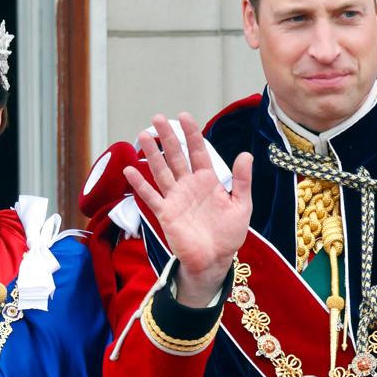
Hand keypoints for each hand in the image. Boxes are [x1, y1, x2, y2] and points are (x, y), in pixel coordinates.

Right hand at [124, 112, 251, 306]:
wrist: (215, 260)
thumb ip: (242, 180)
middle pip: (176, 156)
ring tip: (142, 135)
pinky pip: (151, 196)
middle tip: (157, 118)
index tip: (184, 117)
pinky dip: (140, 184)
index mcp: (208, 181)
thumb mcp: (241, 205)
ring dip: (152, 154)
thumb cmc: (229, 234)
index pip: (198, 152)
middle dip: (167, 137)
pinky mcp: (165, 213)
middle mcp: (189, 185)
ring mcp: (175, 198)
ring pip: (161, 171)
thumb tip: (246, 154)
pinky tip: (130, 170)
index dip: (191, 134)